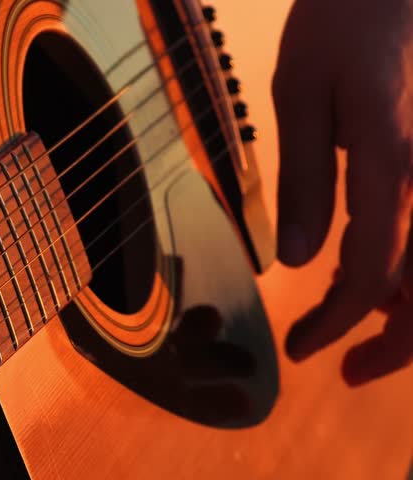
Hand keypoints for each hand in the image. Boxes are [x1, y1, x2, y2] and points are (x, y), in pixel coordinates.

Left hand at [272, 0, 412, 384]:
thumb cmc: (343, 21)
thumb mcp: (302, 95)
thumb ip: (306, 179)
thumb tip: (299, 262)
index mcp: (396, 168)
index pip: (372, 275)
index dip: (336, 324)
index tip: (301, 349)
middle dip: (395, 347)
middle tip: (346, 372)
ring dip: (410, 312)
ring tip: (356, 326)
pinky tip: (376, 269)